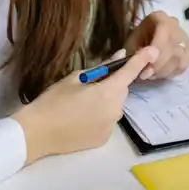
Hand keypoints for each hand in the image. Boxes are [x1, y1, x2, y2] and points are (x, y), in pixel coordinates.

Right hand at [13, 45, 158, 163]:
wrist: (35, 134)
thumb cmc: (52, 101)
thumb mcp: (75, 78)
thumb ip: (101, 68)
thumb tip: (120, 56)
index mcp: (109, 92)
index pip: (130, 72)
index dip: (141, 59)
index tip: (152, 50)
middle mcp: (116, 110)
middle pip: (121, 90)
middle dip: (112, 84)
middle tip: (90, 85)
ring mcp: (111, 126)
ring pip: (115, 106)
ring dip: (107, 101)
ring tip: (83, 103)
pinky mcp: (104, 139)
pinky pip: (108, 121)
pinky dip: (101, 116)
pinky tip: (82, 118)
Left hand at [124, 11, 188, 79]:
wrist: (144, 44)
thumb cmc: (136, 43)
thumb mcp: (131, 46)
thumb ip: (138, 53)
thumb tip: (150, 59)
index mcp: (160, 17)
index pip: (165, 30)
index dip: (158, 48)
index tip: (147, 65)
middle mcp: (176, 24)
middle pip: (174, 45)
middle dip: (160, 64)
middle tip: (145, 75)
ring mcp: (185, 37)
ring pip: (181, 57)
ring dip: (165, 70)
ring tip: (151, 75)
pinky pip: (185, 64)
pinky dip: (172, 72)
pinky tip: (161, 74)